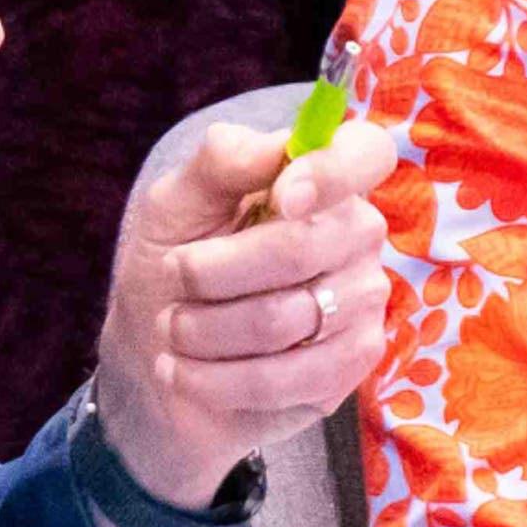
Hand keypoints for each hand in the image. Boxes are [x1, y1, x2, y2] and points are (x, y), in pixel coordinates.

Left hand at [87, 111, 401, 505]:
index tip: (281, 198)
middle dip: (210, 270)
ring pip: (280, 320)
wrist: (158, 349)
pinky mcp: (348, 369)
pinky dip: (213, 378)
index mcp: (322, 178)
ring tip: (174, 327)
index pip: (368, 154)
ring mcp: (362, 303)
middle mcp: (356, 235)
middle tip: (173, 276)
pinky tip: (182, 370)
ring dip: (201, 328)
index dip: (331, 172)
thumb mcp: (177, 201)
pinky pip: (283, 379)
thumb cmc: (175, 258)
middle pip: (299, 248)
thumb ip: (222, 161)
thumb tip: (277, 147)